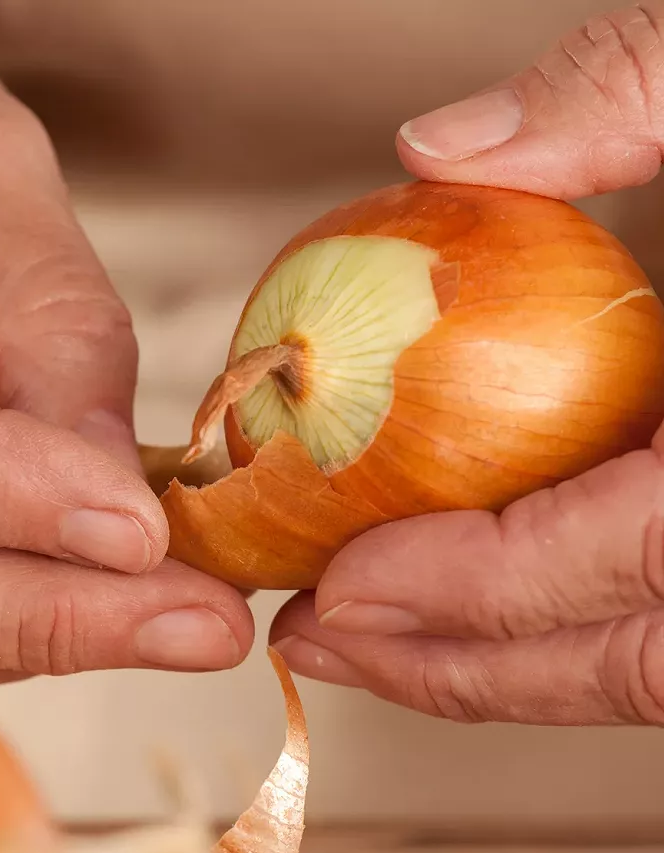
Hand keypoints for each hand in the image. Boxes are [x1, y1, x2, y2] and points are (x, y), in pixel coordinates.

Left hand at [270, 4, 663, 725]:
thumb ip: (629, 92)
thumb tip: (433, 146)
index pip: (634, 553)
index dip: (477, 588)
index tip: (340, 589)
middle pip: (628, 660)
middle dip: (455, 666)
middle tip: (315, 640)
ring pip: (641, 667)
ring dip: (485, 665)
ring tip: (351, 640)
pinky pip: (645, 619)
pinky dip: (538, 625)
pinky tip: (439, 598)